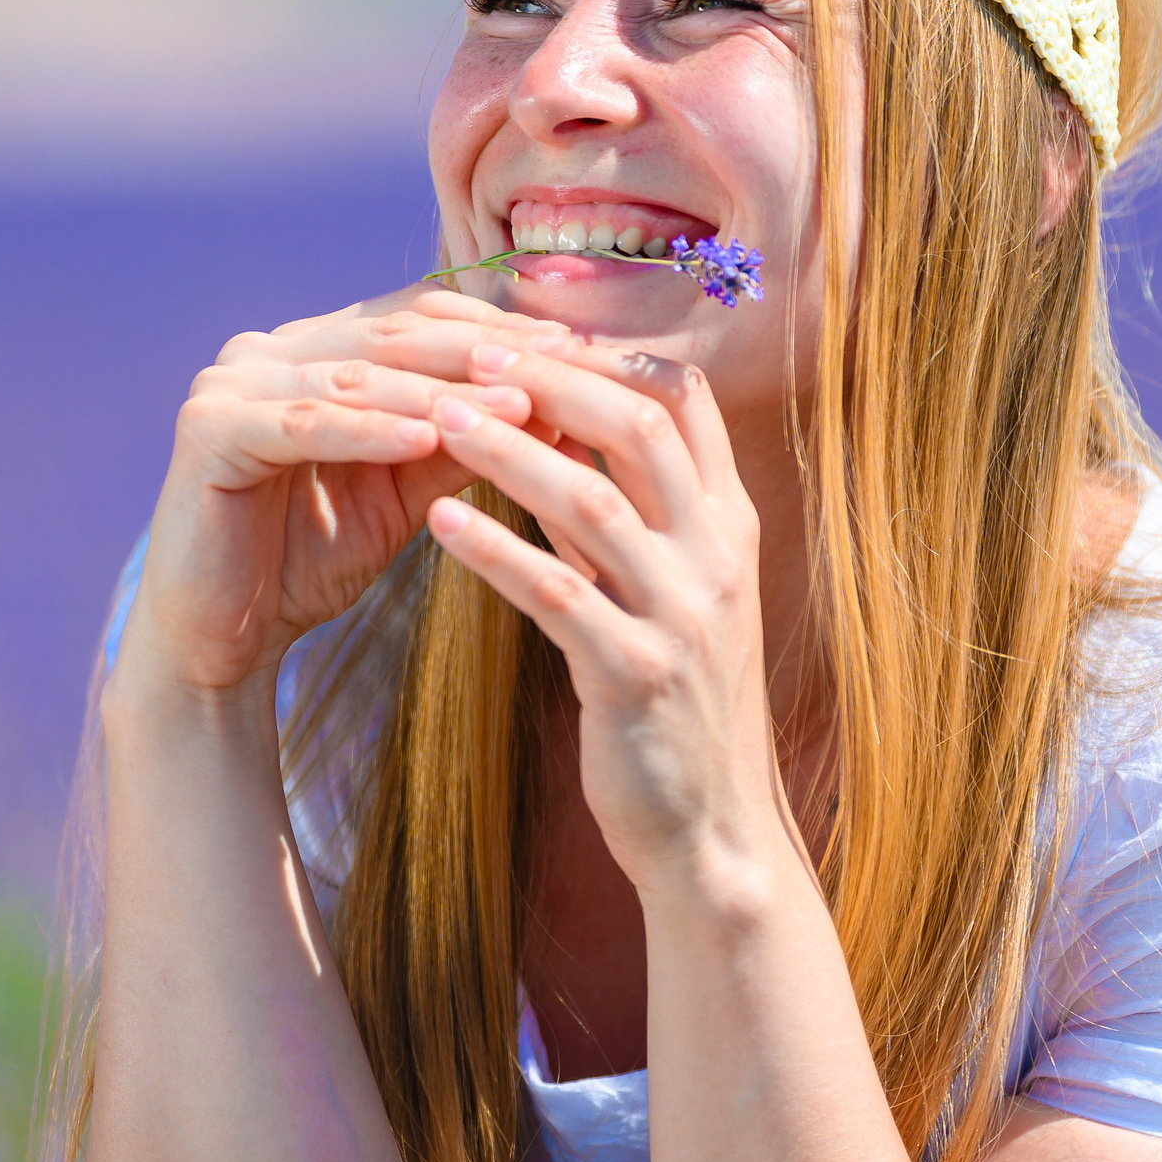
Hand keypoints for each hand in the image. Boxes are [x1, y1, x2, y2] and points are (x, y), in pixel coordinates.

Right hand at [113, 285, 570, 717]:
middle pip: (395, 335)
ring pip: (357, 376)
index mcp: (315, 350)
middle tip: (563, 365)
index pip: (420, 318)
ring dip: (442, 390)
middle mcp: (270, 350)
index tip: (581, 354)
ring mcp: (232, 381)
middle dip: (484, 352)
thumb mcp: (407, 493)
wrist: (220, 638)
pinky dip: (369, 429)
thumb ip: (465, 443)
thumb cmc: (311, 563)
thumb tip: (559, 404)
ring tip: (517, 406)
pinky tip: (427, 440)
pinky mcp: (208, 426)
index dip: (500, 333)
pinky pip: (305, 423)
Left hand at [420, 336, 784, 891]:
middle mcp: (716, 559)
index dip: (600, 353)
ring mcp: (682, 617)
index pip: (679, 398)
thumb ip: (625, 517)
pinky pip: (558, 596)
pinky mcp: (636, 679)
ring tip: (436, 417)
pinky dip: (494, 552)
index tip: (523, 330)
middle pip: (640, 426)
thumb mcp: (665, 594)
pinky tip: (435, 522)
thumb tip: (557, 433)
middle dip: (551, 379)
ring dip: (510, 450)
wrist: (710, 831)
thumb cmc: (673, 707)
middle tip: (469, 351)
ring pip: (594, 502)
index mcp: (726, 527)